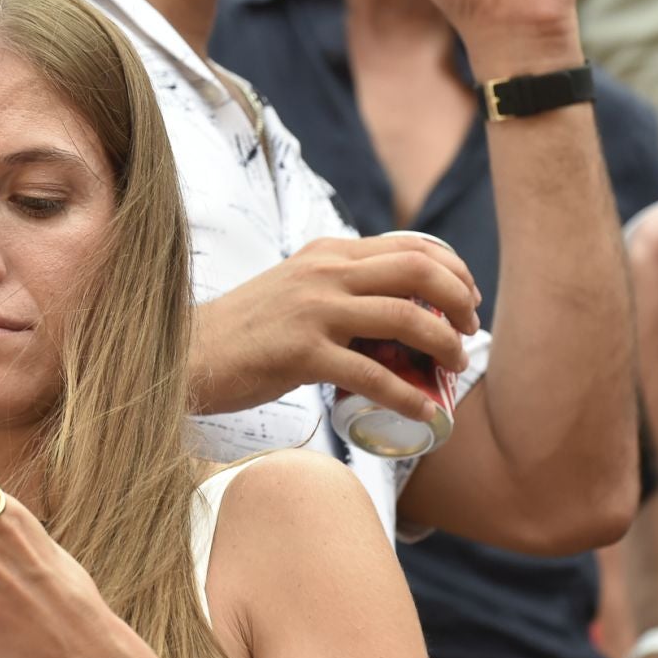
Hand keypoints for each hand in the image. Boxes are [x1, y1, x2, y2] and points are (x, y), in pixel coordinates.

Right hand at [191, 232, 480, 419]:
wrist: (189, 353)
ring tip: (453, 369)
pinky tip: (424, 413)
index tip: (467, 301)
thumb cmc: (247, 330)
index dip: (453, 271)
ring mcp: (313, 311)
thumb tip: (397, 309)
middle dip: (458, 302)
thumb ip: (339, 287)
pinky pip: (372, 374)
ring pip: (404, 318)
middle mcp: (324, 272)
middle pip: (418, 271)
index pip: (409, 245)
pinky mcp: (302, 353)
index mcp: (327, 251)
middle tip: (469, 333)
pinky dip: (408, 396)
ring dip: (443, 347)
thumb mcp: (297, 288)